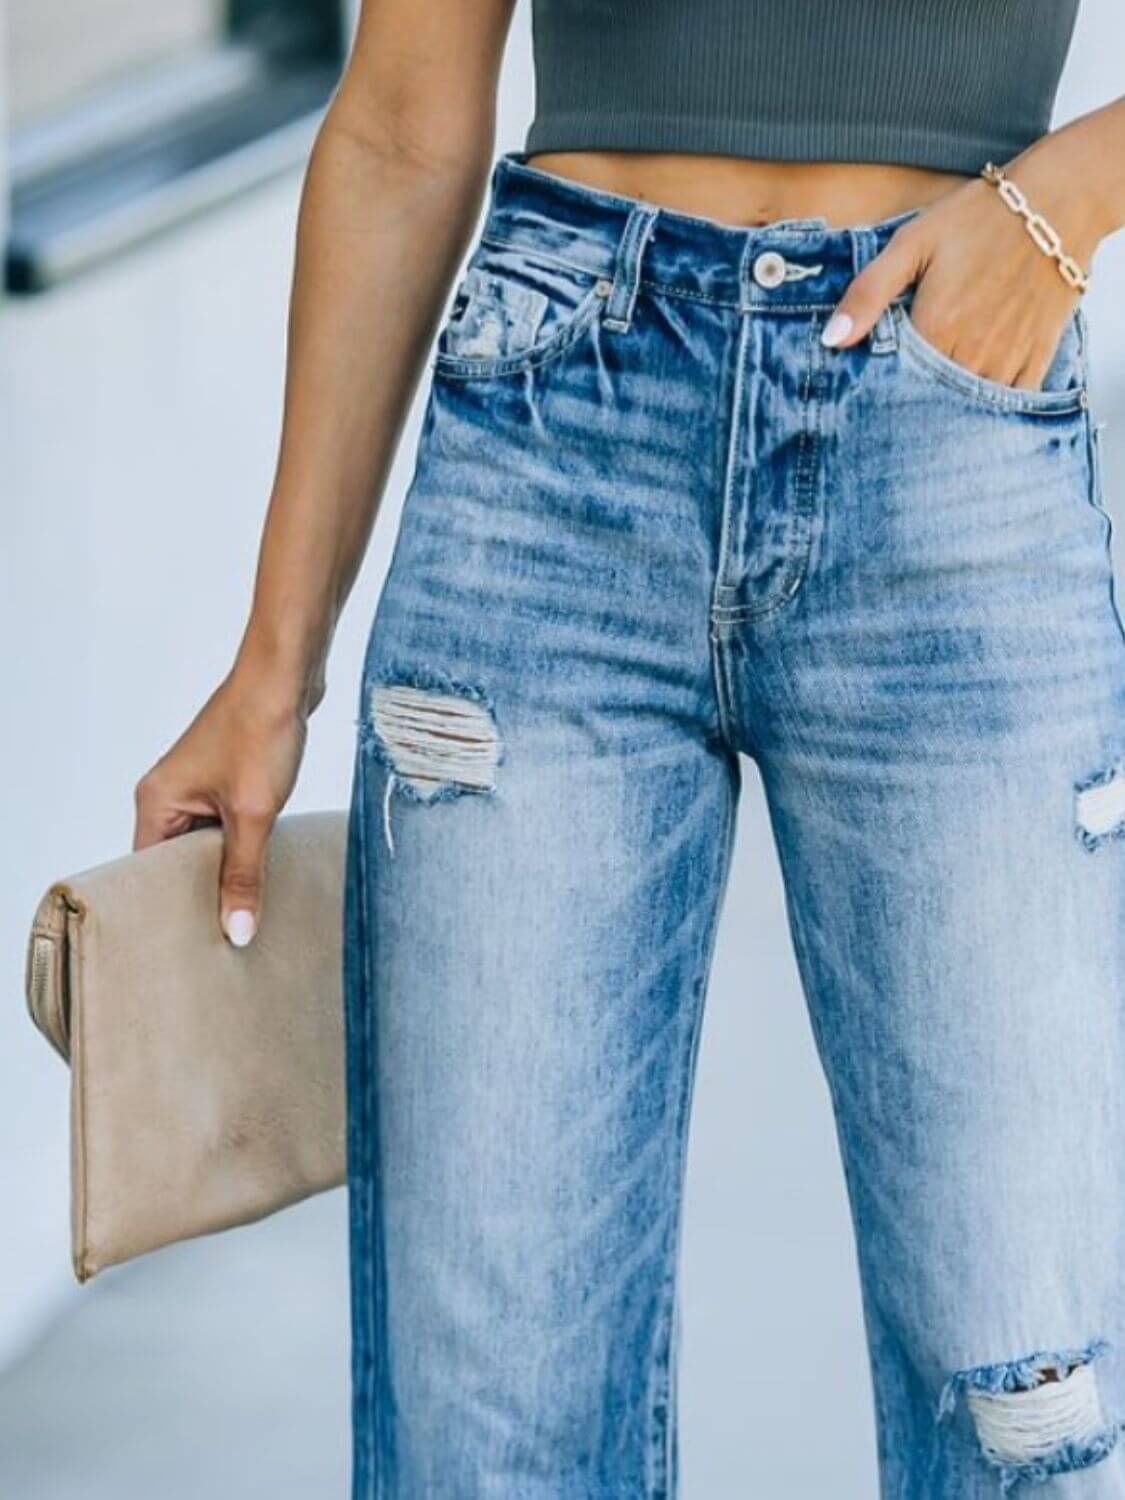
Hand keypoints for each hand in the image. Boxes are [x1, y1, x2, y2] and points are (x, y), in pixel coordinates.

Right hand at [133, 674, 308, 946]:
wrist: (288, 673)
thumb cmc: (261, 731)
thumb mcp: (254, 813)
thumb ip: (244, 874)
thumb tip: (237, 932)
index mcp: (156, 801)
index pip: (148, 872)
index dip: (170, 908)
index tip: (192, 947)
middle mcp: (169, 794)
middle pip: (177, 862)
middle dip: (203, 894)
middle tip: (227, 940)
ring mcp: (200, 786)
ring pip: (209, 845)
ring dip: (230, 870)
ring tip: (248, 914)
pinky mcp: (230, 779)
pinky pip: (230, 826)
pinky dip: (246, 847)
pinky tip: (267, 872)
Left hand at [821, 157, 1097, 391]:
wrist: (1060, 201)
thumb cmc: (979, 218)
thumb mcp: (912, 244)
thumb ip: (868, 294)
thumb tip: (831, 340)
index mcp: (936, 330)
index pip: (893, 384)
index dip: (879, 387)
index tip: (869, 385)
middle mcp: (972, 355)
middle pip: (929, 402)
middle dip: (911, 403)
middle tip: (900, 396)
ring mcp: (1007, 362)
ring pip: (967, 409)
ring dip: (948, 408)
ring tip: (934, 394)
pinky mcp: (1036, 361)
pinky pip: (1008, 404)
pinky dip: (988, 407)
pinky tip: (971, 394)